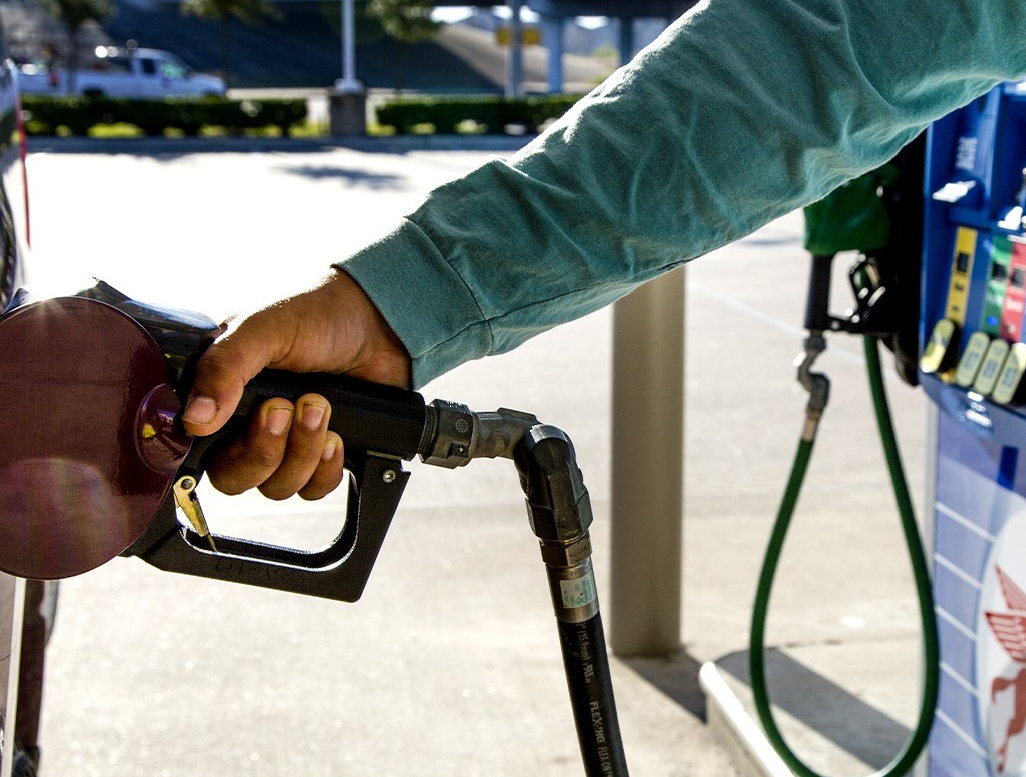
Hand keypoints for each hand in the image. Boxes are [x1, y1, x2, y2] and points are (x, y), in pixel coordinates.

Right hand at [180, 269, 411, 499]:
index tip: (254, 416)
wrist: (382, 322)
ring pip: (277, 487)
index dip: (221, 447)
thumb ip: (224, 369)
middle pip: (235, 478)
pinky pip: (313, 489)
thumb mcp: (264, 328)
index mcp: (222, 392)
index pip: (198, 448)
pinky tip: (337, 436)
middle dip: (265, 451)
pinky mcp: (321, 455)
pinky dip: (325, 469)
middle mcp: (247, 424)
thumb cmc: (319, 313)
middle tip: (286, 408)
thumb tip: (195, 420)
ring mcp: (286, 443)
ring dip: (302, 452)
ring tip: (321, 406)